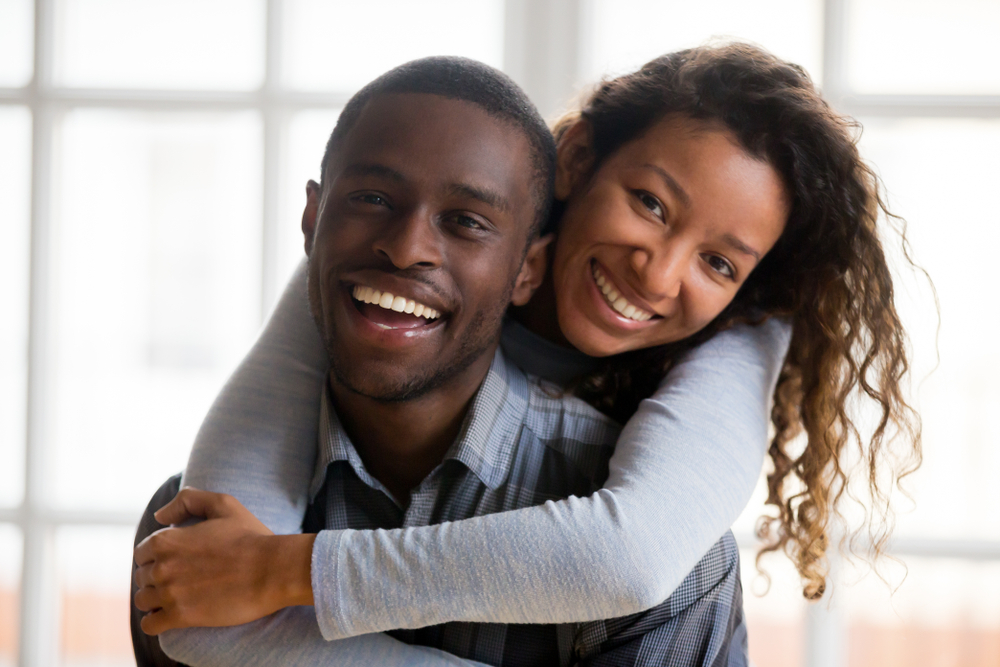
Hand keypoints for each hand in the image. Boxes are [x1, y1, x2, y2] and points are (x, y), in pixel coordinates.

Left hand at [133, 488, 315, 634]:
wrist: (273, 570)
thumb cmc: (251, 536)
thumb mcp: (223, 504)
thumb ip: (187, 500)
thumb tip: (159, 517)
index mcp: (166, 540)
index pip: (141, 553)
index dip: (157, 557)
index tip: (175, 561)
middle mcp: (162, 566)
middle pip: (141, 577)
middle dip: (156, 579)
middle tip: (181, 580)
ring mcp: (169, 593)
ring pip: (143, 601)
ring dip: (155, 600)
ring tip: (177, 598)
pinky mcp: (181, 617)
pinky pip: (150, 625)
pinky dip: (156, 622)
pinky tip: (171, 617)